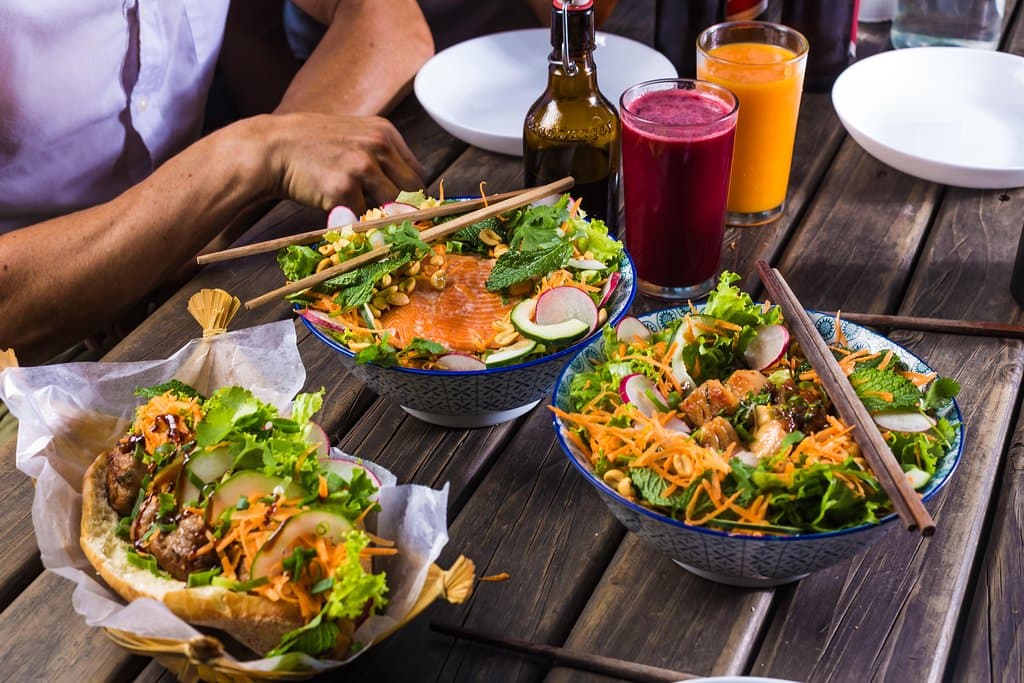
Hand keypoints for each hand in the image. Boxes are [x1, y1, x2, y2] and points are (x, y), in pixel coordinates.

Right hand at [259, 112, 425, 213]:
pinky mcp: (344, 188)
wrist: (269, 148)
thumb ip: (379, 160)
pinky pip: (361, 216)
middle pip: (412, 191)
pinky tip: (331, 205)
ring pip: (391, 207)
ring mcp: (362, 166)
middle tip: (383, 218)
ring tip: (353, 209)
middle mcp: (378, 146)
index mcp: (385, 132)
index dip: (411, 195)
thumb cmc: (310, 147)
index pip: (418, 173)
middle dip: (401, 209)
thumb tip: (407, 198)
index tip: (401, 208)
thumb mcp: (352, 139)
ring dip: (376, 215)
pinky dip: (351, 218)